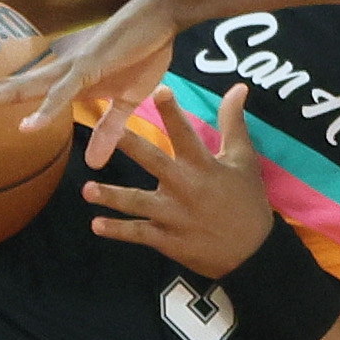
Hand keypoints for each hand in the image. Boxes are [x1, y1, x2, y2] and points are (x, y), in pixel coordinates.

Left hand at [0, 0, 177, 162]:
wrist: (163, 15)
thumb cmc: (144, 50)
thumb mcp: (128, 100)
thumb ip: (110, 130)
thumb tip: (96, 164)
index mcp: (66, 78)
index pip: (19, 87)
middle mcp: (61, 70)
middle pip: (11, 86)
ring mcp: (73, 68)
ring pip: (24, 87)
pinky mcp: (92, 68)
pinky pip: (63, 94)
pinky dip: (45, 112)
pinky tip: (26, 127)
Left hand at [85, 83, 272, 278]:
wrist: (253, 253)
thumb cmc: (247, 201)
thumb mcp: (244, 159)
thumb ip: (233, 122)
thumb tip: (238, 86)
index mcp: (204, 166)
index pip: (186, 133)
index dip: (173, 112)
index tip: (159, 91)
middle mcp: (186, 187)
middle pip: (154, 162)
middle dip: (131, 146)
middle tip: (107, 133)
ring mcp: (174, 215)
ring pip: (138, 203)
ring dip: (112, 196)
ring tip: (86, 190)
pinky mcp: (168, 239)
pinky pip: (139, 234)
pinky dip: (117, 231)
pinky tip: (96, 225)